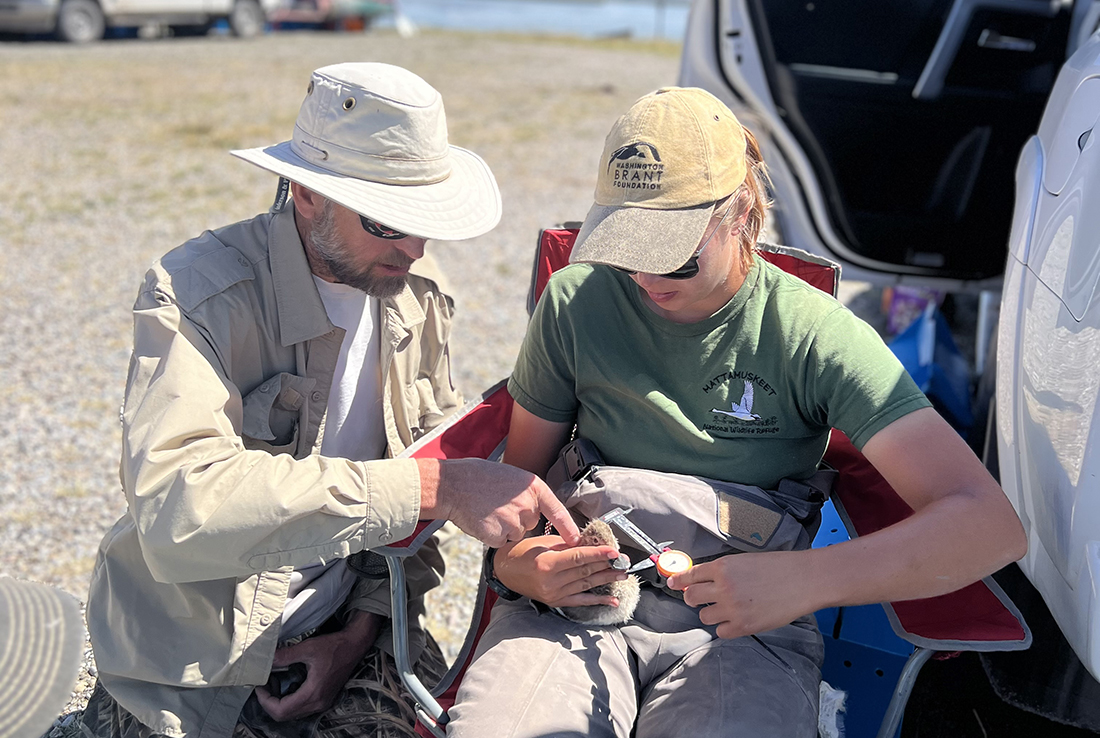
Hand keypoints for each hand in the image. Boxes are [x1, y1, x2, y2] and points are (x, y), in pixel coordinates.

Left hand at [255, 610, 380, 720]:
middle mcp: (318, 703)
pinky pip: (302, 707)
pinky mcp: (324, 698)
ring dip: (280, 701)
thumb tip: (267, 660)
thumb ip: (286, 656)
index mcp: (313, 693)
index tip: (259, 686)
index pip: (281, 710)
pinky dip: (290, 699)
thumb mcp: (308, 648)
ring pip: (293, 713)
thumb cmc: (335, 646)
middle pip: (285, 715)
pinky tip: (288, 683)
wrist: (355, 645)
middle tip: (264, 685)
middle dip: (270, 702)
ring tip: (274, 682)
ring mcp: (322, 702)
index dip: (265, 701)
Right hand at [418, 458, 580, 546]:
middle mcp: (527, 505)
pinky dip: (492, 535)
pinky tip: (482, 520)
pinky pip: (501, 541)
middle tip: (498, 504)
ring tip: (488, 510)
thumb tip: (535, 510)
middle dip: (517, 518)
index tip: (577, 540)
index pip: (558, 511)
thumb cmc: (479, 477)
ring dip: (503, 527)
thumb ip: (527, 494)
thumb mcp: (512, 477)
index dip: (568, 527)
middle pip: (530, 523)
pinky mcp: (499, 536)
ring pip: (515, 533)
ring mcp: (513, 521)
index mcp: (533, 487)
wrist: (453, 485)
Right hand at [494, 535, 625, 607]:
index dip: (598, 555)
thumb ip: (567, 544)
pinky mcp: (555, 601)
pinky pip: (580, 601)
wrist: (504, 571)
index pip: (578, 558)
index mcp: (547, 564)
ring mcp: (553, 594)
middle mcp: (551, 581)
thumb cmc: (521, 552)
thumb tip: (591, 543)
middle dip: (607, 566)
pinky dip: (597, 600)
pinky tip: (612, 600)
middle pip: (585, 572)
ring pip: (586, 585)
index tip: (614, 552)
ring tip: (623, 574)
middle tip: (624, 561)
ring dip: (606, 580)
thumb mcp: (543, 542)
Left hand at [666, 551, 818, 639]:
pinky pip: (721, 631)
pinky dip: (726, 627)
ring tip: (726, 608)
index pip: (690, 575)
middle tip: (700, 598)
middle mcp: (723, 587)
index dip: (678, 580)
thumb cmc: (778, 567)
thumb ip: (722, 571)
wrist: (803, 580)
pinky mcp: (744, 626)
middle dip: (692, 598)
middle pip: (691, 597)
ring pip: (704, 616)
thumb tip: (702, 579)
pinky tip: (736, 619)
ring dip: (711, 613)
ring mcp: (732, 608)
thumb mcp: (744, 561)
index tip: (672, 584)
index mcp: (723, 567)